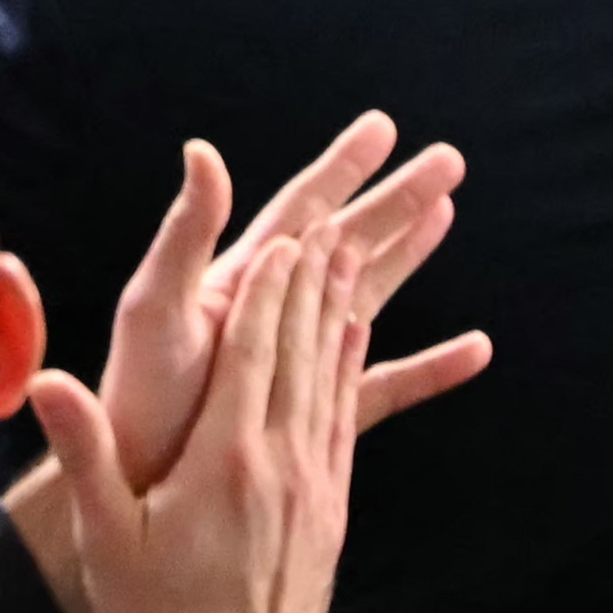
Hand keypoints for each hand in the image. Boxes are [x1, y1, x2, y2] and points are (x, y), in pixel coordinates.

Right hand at [30, 233, 360, 612]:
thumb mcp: (107, 537)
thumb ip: (86, 455)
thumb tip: (49, 382)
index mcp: (223, 461)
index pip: (251, 354)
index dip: (270, 292)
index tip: (286, 237)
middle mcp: (278, 462)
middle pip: (302, 352)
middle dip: (313, 282)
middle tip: (332, 220)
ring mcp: (312, 484)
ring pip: (332, 377)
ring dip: (340, 312)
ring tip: (352, 256)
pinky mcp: (328, 505)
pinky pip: (342, 416)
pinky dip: (349, 366)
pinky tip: (353, 338)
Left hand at [97, 116, 488, 493]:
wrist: (135, 485)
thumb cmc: (137, 400)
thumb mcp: (157, 308)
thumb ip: (186, 236)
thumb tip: (202, 150)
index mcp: (237, 282)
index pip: (300, 210)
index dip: (341, 168)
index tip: (384, 126)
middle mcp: (268, 314)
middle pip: (345, 241)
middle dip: (394, 200)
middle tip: (450, 160)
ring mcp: (294, 361)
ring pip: (365, 294)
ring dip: (406, 256)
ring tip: (449, 213)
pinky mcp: (312, 416)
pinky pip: (382, 385)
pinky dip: (430, 368)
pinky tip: (478, 351)